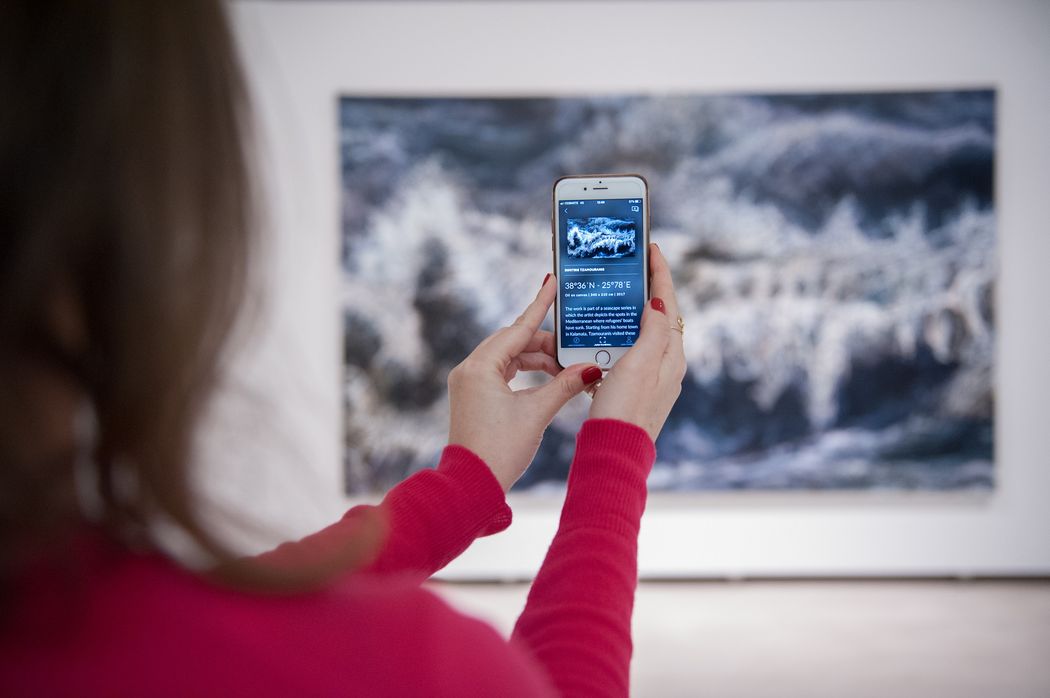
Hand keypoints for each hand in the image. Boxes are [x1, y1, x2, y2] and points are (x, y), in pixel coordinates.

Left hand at [447, 275, 602, 491]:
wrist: (471, 485)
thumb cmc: (500, 450)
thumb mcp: (537, 414)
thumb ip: (565, 386)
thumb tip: (592, 370)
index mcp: (480, 367)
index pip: (517, 328)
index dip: (540, 306)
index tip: (552, 283)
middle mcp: (469, 369)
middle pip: (512, 341)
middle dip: (543, 343)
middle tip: (572, 348)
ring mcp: (468, 383)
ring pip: (507, 357)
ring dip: (535, 360)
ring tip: (564, 368)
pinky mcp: (472, 396)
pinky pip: (500, 372)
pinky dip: (524, 372)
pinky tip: (545, 380)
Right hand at [588, 243, 685, 440]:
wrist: (614, 450)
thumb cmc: (626, 409)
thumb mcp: (640, 363)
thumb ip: (652, 331)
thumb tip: (658, 303)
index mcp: (671, 354)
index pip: (669, 303)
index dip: (661, 273)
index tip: (653, 248)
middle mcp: (666, 364)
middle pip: (660, 316)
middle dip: (648, 289)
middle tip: (634, 265)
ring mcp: (652, 377)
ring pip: (644, 333)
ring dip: (633, 311)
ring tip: (619, 292)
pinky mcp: (635, 388)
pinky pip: (632, 351)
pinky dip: (622, 335)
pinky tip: (607, 333)